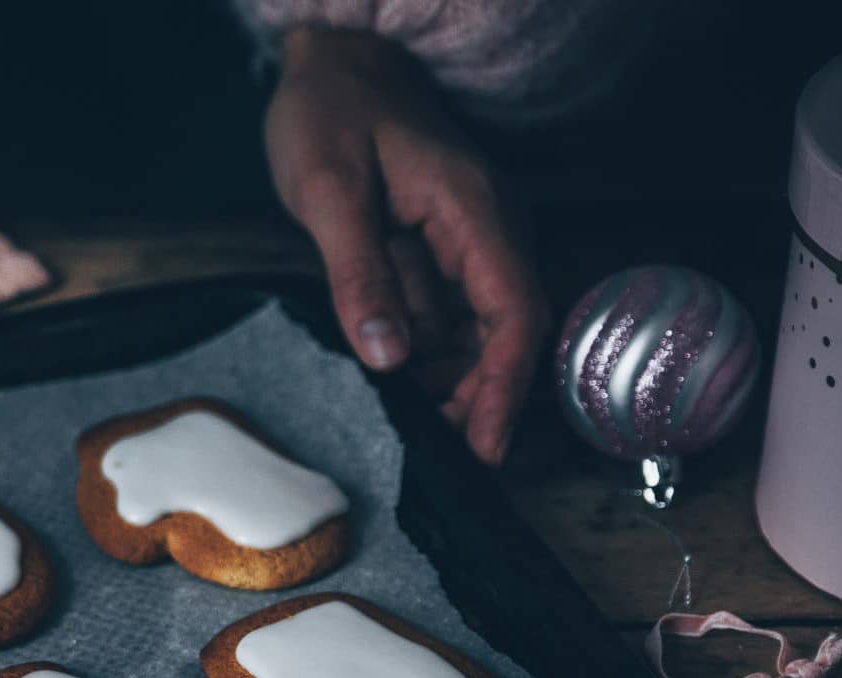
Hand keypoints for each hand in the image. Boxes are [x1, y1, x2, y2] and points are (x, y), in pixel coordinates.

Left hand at [264, 26, 548, 464]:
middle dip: (478, 397)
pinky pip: (448, 312)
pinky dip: (428, 355)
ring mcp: (467, 237)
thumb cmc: (328, 109)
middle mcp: (486, 226)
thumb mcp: (328, 189)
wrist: (332, 58)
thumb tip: (386, 357)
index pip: (513, 311)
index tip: (483, 446)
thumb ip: (357, 272)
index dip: (503, 386)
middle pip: (505, 331)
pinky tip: (397, 385)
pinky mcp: (441, 247)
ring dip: (451, 381)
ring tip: (412, 428)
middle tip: (440, 454)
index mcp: (471, 208)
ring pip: (476, 329)